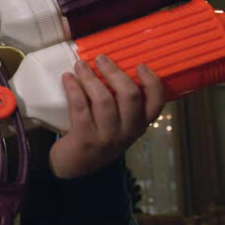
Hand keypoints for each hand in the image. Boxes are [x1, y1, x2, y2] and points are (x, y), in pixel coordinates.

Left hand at [49, 55, 164, 178]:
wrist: (77, 165)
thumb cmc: (100, 135)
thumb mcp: (119, 123)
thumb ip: (122, 102)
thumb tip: (112, 66)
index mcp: (140, 125)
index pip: (157, 103)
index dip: (152, 82)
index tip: (140, 65)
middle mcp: (128, 132)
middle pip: (130, 95)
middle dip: (114, 72)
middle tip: (101, 58)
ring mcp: (107, 137)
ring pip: (103, 99)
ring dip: (90, 78)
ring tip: (80, 65)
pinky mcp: (86, 138)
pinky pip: (80, 106)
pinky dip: (73, 88)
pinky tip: (67, 78)